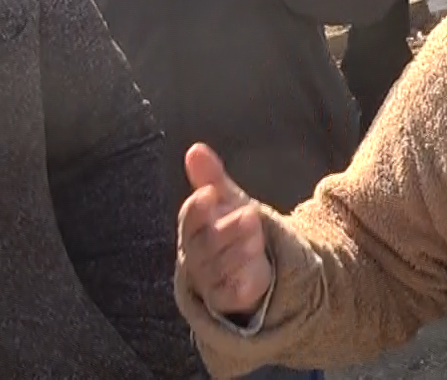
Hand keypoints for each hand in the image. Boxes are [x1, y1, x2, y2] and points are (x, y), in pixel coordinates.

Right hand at [177, 144, 272, 316]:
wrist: (248, 268)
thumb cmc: (231, 231)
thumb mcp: (228, 202)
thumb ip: (212, 178)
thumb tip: (195, 149)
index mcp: (193, 231)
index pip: (189, 220)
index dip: (197, 209)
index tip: (209, 193)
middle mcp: (197, 257)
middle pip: (203, 245)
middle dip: (224, 230)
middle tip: (249, 214)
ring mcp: (211, 280)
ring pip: (218, 269)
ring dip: (237, 252)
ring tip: (257, 234)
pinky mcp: (228, 298)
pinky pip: (230, 293)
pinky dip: (240, 282)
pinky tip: (252, 272)